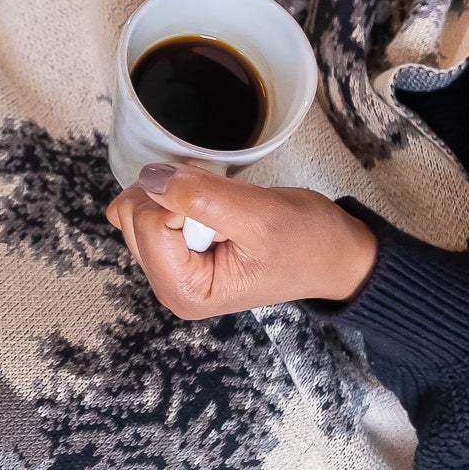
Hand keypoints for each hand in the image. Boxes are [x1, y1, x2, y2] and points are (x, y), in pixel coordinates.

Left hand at [104, 162, 377, 317]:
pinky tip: (215, 207)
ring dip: (180, 191)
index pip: (148, 223)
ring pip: (138, 207)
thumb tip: (151, 177)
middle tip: (226, 205)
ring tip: (225, 209)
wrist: (335, 253)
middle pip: (133, 215)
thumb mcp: (260, 216)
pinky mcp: (175, 248)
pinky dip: (181, 192)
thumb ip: (202, 198)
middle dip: (176, 194)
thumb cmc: (308, 244)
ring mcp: (169, 266)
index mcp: (184, 291)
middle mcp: (168, 284)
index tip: (225, 205)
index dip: (183, 198)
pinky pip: (153, 205)